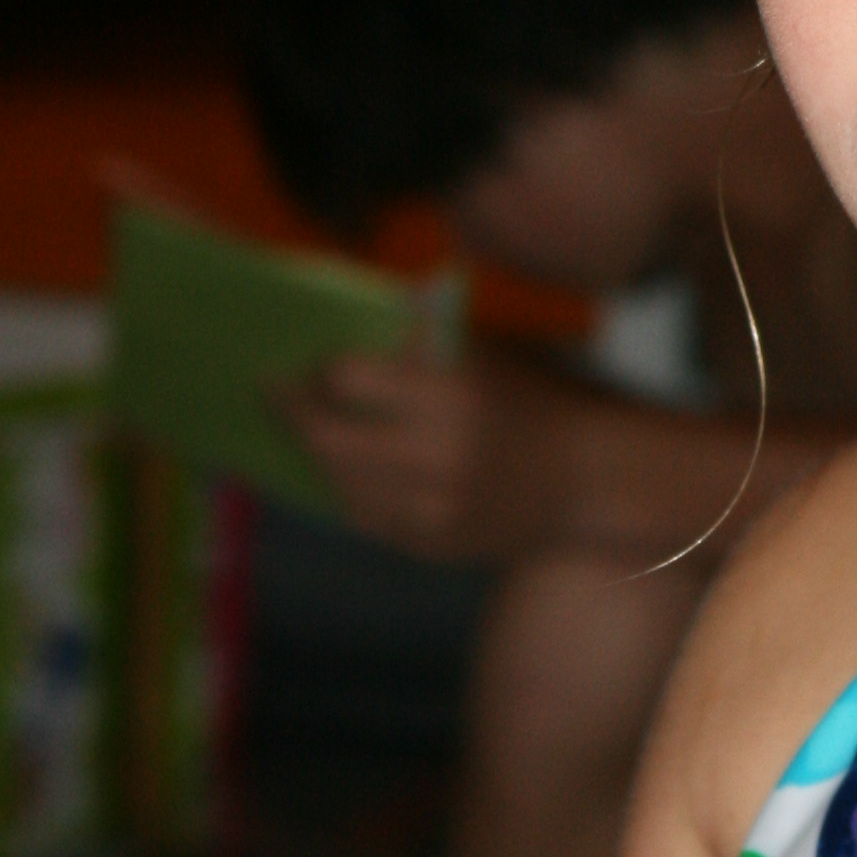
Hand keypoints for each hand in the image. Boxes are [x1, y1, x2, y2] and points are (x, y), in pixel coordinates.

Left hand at [282, 344, 588, 563]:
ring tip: (310, 427)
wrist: (583, 480)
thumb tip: (345, 311)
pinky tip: (348, 467)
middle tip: (273, 393)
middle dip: (292, 414)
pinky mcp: (431, 545)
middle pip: (327, 440)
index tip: (308, 362)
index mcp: (449, 399)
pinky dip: (348, 489)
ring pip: (338, 484)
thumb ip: (417, 339)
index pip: (347, 380)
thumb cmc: (526, 403)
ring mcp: (432, 511)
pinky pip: (365, 518)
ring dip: (317, 453)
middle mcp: (436, 459)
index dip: (320, 370)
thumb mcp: (480, 358)